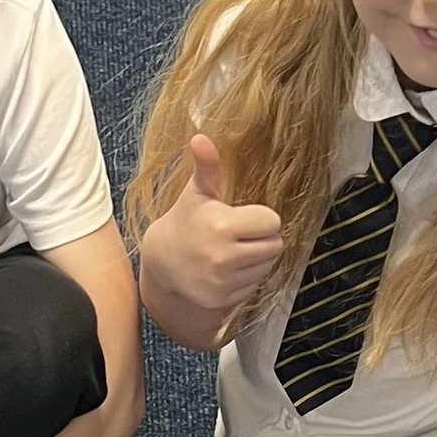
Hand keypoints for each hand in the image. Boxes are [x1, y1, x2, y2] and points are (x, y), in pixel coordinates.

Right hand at [146, 135, 285, 324]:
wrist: (161, 262)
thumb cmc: (186, 221)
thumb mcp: (197, 193)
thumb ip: (207, 166)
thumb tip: (200, 137)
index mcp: (222, 225)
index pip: (272, 222)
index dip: (262, 218)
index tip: (244, 217)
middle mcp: (223, 257)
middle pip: (275, 246)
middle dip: (263, 238)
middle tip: (241, 234)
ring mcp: (222, 281)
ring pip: (267, 266)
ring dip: (258, 259)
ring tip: (234, 250)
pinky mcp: (222, 299)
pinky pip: (254, 286)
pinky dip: (246, 278)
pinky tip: (228, 269)